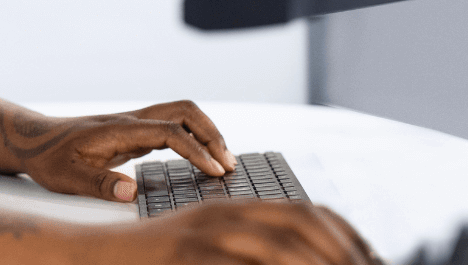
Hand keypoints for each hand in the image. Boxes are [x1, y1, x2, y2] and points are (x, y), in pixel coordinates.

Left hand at [11, 100, 238, 202]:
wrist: (33, 140)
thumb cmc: (48, 158)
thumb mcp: (66, 177)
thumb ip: (98, 184)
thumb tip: (132, 192)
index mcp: (118, 130)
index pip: (169, 131)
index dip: (196, 150)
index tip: (215, 173)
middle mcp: (130, 121)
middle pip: (183, 111)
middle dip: (212, 134)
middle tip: (229, 166)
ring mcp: (134, 124)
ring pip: (181, 115)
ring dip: (207, 133)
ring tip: (224, 164)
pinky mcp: (134, 133)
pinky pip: (173, 128)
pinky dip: (195, 139)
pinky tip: (202, 161)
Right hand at [82, 200, 382, 264]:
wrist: (95, 254)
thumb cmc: (155, 259)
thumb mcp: (207, 245)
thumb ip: (251, 249)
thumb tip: (305, 258)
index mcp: (234, 207)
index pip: (307, 211)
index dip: (347, 236)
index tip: (372, 261)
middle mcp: (224, 214)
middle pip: (301, 225)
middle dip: (343, 254)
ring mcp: (205, 235)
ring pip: (279, 248)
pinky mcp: (188, 255)